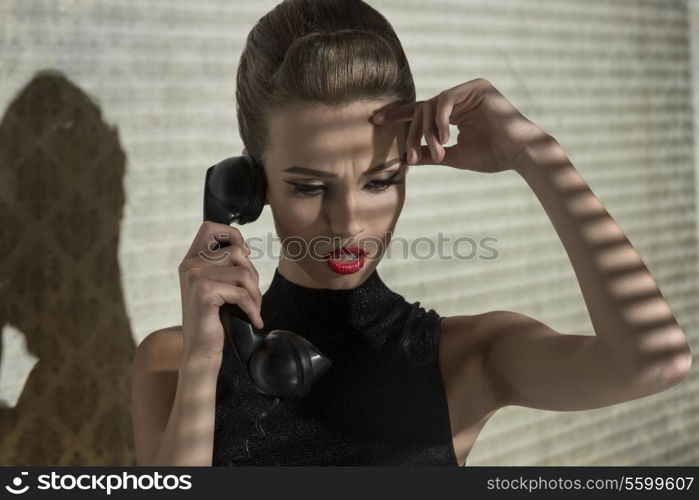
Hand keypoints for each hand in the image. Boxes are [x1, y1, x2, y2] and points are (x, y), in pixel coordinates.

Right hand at [178, 221, 263, 358]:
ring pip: (243, 271)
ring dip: (255, 292)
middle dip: (252, 275)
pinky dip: (252, 308)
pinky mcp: (204, 292)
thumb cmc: (213, 319)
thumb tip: (246, 248)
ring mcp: (195, 277)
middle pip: (237, 252)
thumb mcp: (217, 286)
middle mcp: (190, 265)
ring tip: (253, 308)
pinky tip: (254, 319)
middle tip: (252, 296)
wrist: (200, 350)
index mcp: (191, 260)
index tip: (244, 255)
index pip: (210, 228)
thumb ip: (224, 265)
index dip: (232, 234)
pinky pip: (241, 292)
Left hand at [371, 77, 551, 172]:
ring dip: (428, 131)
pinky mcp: (476, 87)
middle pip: (422, 109)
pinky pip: (445, 99)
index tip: (375, 120)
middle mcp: (459, 98)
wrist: (519, 154)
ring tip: (437, 152)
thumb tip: (405, 157)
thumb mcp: (453, 156)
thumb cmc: (492, 156)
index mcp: (453, 112)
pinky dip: (440, 120)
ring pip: (431, 105)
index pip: (420, 111)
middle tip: (413, 156)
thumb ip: (430, 153)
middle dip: (413, 133)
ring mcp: (468, 90)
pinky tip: (444, 138)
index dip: (398, 115)